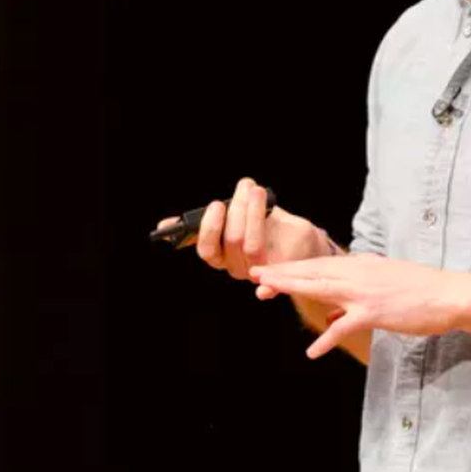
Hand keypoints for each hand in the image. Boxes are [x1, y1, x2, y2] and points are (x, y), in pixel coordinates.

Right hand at [153, 177, 332, 282]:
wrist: (305, 243)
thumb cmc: (269, 227)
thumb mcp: (242, 217)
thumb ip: (212, 218)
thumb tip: (165, 224)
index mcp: (223, 255)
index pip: (207, 249)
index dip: (207, 228)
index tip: (216, 205)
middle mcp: (237, 266)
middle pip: (232, 239)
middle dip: (238, 209)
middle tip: (245, 187)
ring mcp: (259, 272)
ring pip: (251, 246)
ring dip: (254, 215)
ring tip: (258, 192)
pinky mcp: (282, 274)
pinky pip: (274, 276)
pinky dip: (267, 285)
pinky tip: (264, 284)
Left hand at [251, 257, 470, 359]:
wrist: (451, 294)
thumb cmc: (423, 291)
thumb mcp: (386, 285)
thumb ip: (356, 298)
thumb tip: (331, 316)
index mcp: (363, 265)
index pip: (321, 264)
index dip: (293, 267)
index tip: (269, 269)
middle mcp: (360, 273)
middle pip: (313, 271)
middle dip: (282, 273)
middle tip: (254, 275)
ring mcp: (365, 292)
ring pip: (320, 287)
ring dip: (290, 287)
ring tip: (264, 292)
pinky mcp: (375, 312)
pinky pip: (344, 326)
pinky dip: (327, 338)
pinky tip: (313, 351)